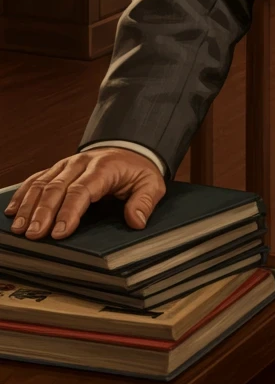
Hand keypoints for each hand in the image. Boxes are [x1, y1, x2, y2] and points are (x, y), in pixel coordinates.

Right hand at [3, 149, 165, 240]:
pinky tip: (12, 211)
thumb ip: (145, 201)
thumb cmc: (138, 170)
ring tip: (19, 228)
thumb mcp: (152, 183)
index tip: (59, 232)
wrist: (130, 148)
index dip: (69, 211)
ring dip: (28, 206)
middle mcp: (81, 163)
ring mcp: (66, 165)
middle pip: (57, 188)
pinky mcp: (57, 168)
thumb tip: (136, 221)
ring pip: (42, 183)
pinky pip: (36, 179)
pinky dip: (22, 194)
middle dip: (43, 212)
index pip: (82, 190)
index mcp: (104, 167)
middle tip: (34, 235)